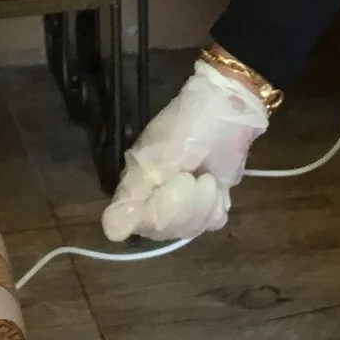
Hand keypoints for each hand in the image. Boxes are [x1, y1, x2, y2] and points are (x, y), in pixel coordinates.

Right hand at [100, 58, 270, 242]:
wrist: (228, 108)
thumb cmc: (190, 125)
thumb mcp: (162, 155)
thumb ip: (138, 191)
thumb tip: (111, 230)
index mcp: (135, 183)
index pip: (134, 222)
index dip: (159, 212)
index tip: (177, 184)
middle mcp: (153, 197)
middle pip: (163, 229)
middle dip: (185, 207)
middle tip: (193, 177)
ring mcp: (182, 202)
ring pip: (188, 229)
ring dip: (203, 205)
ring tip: (206, 179)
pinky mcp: (207, 202)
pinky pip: (209, 223)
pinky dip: (215, 207)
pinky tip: (216, 190)